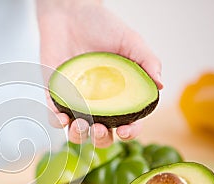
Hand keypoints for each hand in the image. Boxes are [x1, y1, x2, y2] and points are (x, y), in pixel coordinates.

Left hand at [37, 0, 162, 146]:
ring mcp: (75, 100)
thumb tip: (160, 85)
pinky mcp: (54, 94)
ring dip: (79, 136)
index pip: (127, 122)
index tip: (125, 130)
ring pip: (76, 131)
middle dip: (101, 139)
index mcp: (118, 96)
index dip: (129, 132)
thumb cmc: (103, 26)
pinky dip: (56, 121)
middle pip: (101, 134)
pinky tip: (61, 117)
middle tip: (100, 129)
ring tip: (82, 125)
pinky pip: (53, 115)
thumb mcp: (131, 41)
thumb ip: (148, 61)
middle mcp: (97, 103)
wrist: (71, 13)